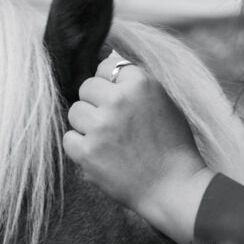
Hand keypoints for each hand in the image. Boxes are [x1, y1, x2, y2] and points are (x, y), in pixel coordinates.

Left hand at [63, 53, 213, 243]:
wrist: (175, 187)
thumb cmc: (172, 145)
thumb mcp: (162, 101)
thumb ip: (134, 82)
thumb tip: (105, 55)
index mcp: (140, 83)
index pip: (105, 67)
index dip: (110, 84)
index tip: (119, 101)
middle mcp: (119, 100)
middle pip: (86, 87)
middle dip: (96, 103)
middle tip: (114, 124)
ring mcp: (101, 126)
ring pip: (75, 111)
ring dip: (87, 125)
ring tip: (108, 140)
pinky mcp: (88, 152)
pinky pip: (68, 138)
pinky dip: (80, 147)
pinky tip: (100, 155)